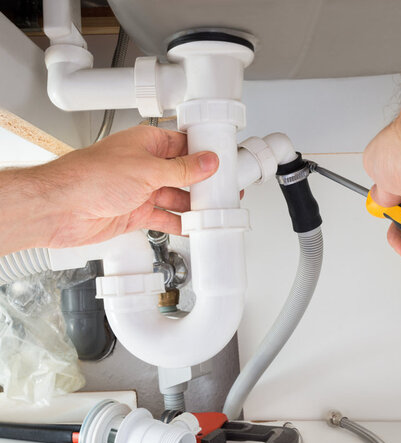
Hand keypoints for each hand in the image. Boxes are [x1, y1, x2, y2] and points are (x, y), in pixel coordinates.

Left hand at [0, 126, 217, 253]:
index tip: (225, 162)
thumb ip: (181, 170)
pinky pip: (164, 218)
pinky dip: (179, 223)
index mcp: (147, 143)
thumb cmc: (90, 178)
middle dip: (203, 183)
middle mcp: (145, 166)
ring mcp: (140, 190)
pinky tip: (193, 226)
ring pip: (176, 197)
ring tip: (214, 211)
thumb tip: (207, 162)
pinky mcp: (135, 213)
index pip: (184, 145)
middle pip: (183, 174)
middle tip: (226, 190)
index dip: (205, 153)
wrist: (60, 209)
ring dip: (193, 206)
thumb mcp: (147, 170)